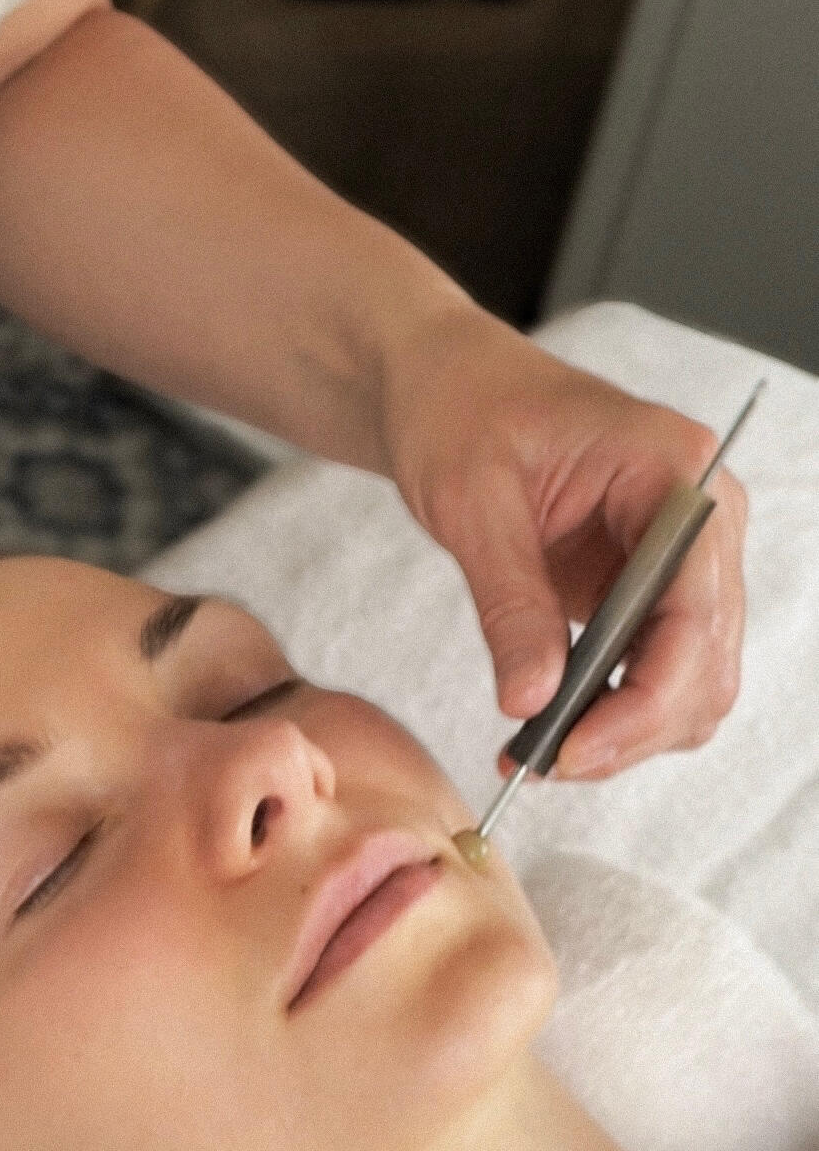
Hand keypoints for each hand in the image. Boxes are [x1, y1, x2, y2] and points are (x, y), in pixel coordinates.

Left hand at [381, 303, 748, 779]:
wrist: (444, 386)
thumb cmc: (459, 410)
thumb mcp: (472, 502)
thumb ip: (509, 602)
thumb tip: (532, 701)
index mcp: (675, 471)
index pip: (696, 612)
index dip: (644, 699)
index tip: (570, 749)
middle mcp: (700, 518)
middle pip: (706, 662)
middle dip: (631, 729)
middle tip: (542, 764)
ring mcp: (680, 558)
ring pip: (691, 683)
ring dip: (624, 732)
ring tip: (536, 751)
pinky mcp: (645, 590)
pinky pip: (653, 672)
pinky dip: (610, 713)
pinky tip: (547, 727)